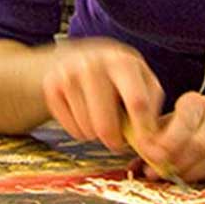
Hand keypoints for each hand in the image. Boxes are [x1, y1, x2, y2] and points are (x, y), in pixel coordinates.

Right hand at [39, 38, 161, 153]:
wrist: (80, 56)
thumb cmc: (120, 76)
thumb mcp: (142, 81)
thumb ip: (151, 110)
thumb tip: (153, 146)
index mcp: (123, 62)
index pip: (137, 103)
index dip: (142, 132)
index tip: (144, 147)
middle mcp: (93, 64)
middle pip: (106, 124)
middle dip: (115, 141)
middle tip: (118, 141)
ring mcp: (69, 74)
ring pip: (88, 129)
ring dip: (97, 135)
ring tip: (101, 121)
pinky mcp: (51, 86)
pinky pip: (71, 129)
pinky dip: (81, 132)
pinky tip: (85, 118)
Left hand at [129, 92, 204, 182]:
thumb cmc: (201, 125)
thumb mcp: (176, 122)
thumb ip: (155, 140)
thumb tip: (133, 165)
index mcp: (199, 103)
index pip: (185, 122)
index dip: (166, 142)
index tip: (149, 155)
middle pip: (197, 144)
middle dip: (173, 162)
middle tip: (154, 173)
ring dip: (187, 172)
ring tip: (170, 176)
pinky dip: (204, 178)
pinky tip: (191, 177)